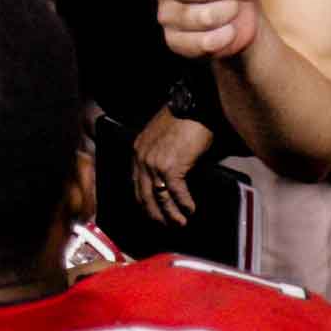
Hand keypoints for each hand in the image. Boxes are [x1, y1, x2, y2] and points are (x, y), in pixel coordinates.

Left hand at [131, 106, 209, 226]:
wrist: (194, 105)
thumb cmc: (183, 119)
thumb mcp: (163, 138)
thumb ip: (161, 156)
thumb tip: (169, 178)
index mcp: (138, 151)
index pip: (136, 184)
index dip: (145, 203)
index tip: (154, 213)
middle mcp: (141, 159)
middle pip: (144, 196)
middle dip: (155, 215)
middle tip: (166, 225)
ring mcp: (154, 164)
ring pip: (159, 198)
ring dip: (171, 214)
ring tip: (180, 223)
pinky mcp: (170, 166)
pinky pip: (176, 193)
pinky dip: (184, 204)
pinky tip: (191, 209)